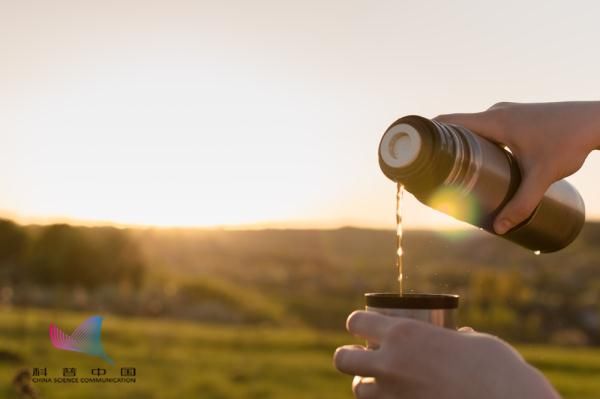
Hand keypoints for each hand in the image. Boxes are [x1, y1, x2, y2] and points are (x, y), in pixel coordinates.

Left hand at [333, 311, 559, 398]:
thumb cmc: (498, 369)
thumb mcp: (473, 342)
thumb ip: (454, 339)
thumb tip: (460, 337)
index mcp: (404, 334)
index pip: (357, 322)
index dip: (357, 323)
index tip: (362, 327)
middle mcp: (390, 363)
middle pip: (343, 359)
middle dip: (349, 357)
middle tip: (362, 358)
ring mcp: (393, 395)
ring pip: (359, 390)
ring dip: (366, 385)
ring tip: (382, 384)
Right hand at [434, 101, 599, 233]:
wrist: (597, 121)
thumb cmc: (569, 142)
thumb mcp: (542, 176)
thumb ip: (522, 204)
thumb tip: (501, 230)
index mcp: (493, 120)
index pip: (448, 121)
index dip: (427, 135)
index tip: (414, 154)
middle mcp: (496, 112)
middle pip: (457, 128)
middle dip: (443, 149)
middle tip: (435, 174)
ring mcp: (507, 112)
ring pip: (474, 128)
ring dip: (462, 147)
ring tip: (455, 172)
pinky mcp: (517, 117)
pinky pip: (487, 128)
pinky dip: (478, 142)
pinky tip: (482, 161)